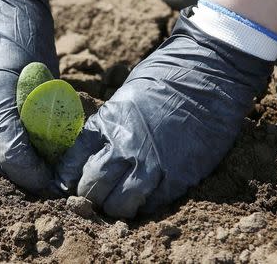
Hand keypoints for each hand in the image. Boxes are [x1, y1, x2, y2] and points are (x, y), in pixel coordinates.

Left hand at [56, 8, 272, 217]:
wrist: (210, 71)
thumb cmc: (166, 76)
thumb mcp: (126, 95)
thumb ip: (108, 125)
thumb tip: (95, 149)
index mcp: (107, 123)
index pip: (73, 162)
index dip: (66, 178)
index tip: (68, 183)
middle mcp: (125, 147)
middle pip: (92, 189)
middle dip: (89, 195)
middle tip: (96, 193)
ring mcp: (152, 165)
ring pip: (119, 206)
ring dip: (116, 205)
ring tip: (121, 199)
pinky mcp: (178, 177)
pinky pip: (151, 205)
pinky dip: (144, 205)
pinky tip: (146, 194)